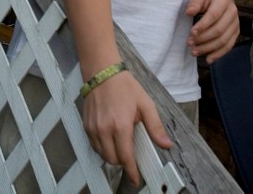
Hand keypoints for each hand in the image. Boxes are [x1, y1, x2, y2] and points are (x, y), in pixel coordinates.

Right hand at [80, 69, 171, 187]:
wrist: (101, 72)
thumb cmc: (125, 86)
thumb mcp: (146, 104)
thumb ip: (156, 127)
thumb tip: (166, 145)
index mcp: (121, 125)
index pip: (125, 157)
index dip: (131, 172)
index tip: (136, 180)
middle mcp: (104, 129)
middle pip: (112, 159)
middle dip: (122, 162)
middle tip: (130, 156)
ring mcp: (93, 128)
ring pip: (102, 154)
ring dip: (112, 156)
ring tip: (120, 145)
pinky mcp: (86, 125)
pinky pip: (94, 145)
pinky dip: (102, 148)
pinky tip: (110, 139)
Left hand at [185, 0, 239, 62]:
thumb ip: (194, 3)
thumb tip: (189, 13)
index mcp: (223, 0)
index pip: (213, 15)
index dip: (203, 26)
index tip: (191, 33)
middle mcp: (233, 12)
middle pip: (219, 30)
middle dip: (203, 39)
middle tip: (189, 44)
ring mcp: (236, 24)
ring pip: (224, 40)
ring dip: (209, 48)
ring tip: (194, 52)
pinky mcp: (236, 32)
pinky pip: (229, 46)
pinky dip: (219, 54)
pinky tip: (208, 59)